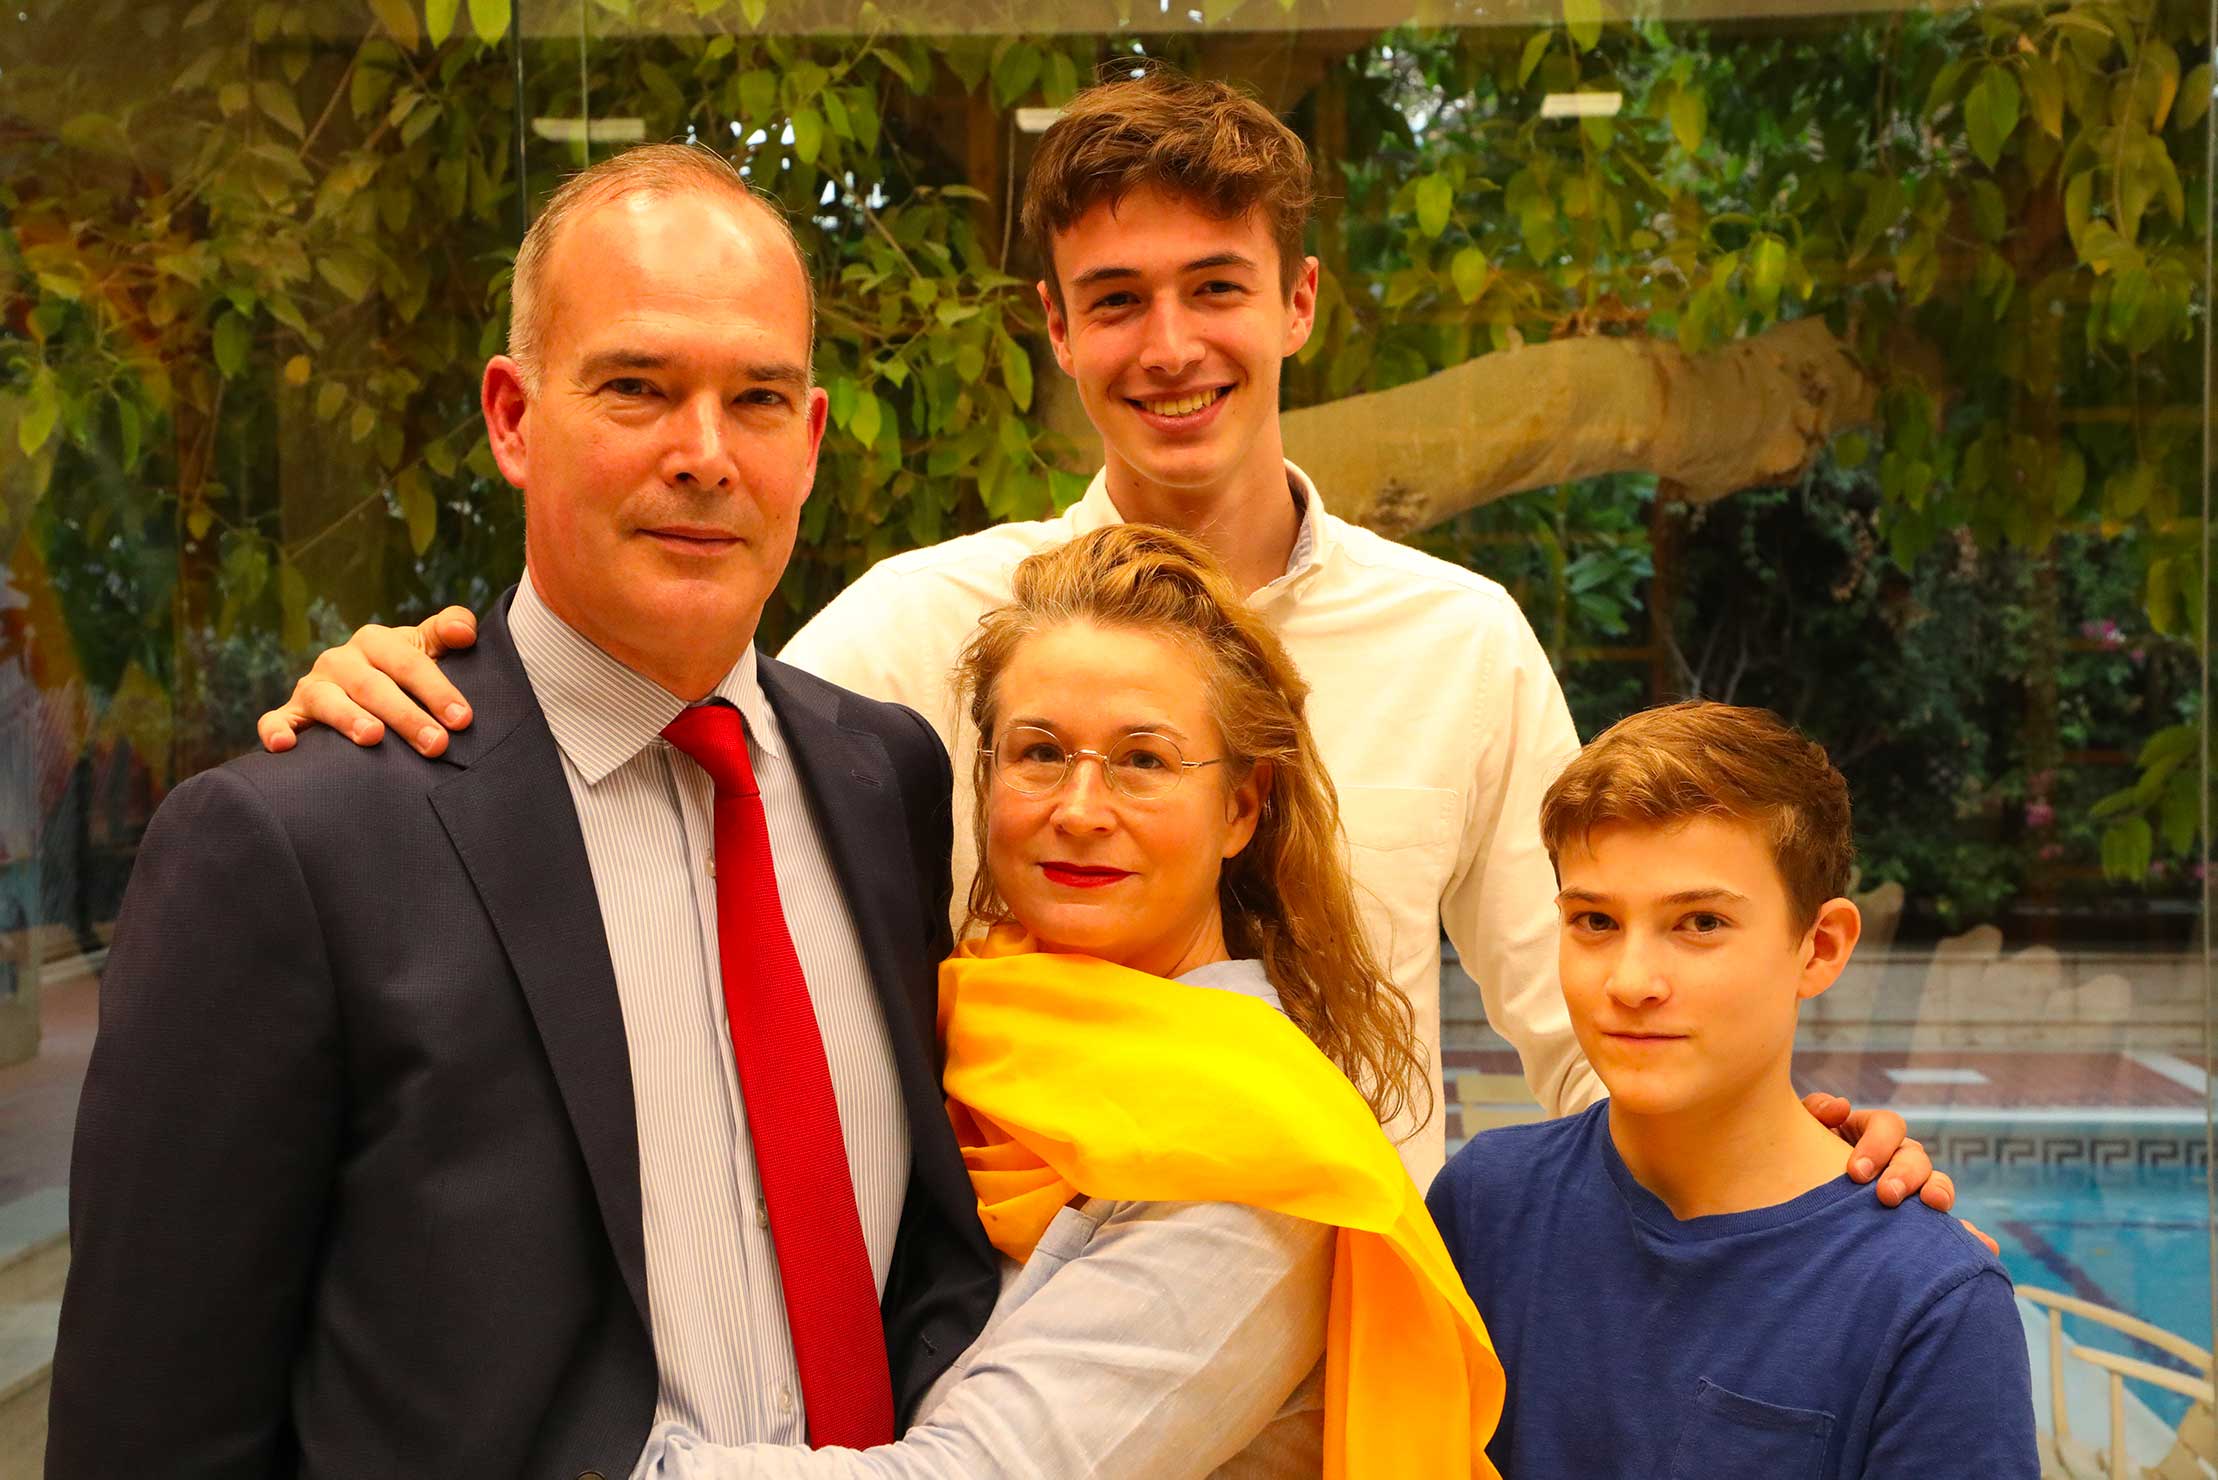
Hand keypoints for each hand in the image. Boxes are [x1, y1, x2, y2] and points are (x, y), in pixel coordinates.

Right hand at [256, 607, 480, 756]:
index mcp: (375, 641)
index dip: (437, 689)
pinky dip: (276, 731)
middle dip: (405, 715)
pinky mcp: (292, 714)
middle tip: (435, 744)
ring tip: (373, 737)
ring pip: (326, 701)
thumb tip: (464, 631)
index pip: (408, 662)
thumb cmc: (405, 672)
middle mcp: (340, 660)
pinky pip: (275, 720)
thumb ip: (451, 629)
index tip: (462, 719)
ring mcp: (313, 687)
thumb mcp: (429, 646)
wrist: (365, 691)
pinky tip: (286, 747)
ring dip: (349, 718)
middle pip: (373, 686)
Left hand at [1800, 1091, 1998, 1254]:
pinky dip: (1969, 1235)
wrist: (1800, 1204)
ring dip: (1940, 1194)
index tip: (1855, 1171)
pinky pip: (1951, 1228)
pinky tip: (1983, 1246)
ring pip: (1937, 1186)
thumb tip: (1841, 1106)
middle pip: (1916, 1157)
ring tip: (1934, 1207)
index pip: (1889, 1126)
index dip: (1877, 1144)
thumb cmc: (1800, 1158)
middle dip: (1905, 1175)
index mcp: (1872, 1134)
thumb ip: (1816, 1111)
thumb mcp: (1802, 1131)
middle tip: (1885, 1196)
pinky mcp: (1920, 1223)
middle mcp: (1898, 1159)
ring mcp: (1913, 1190)